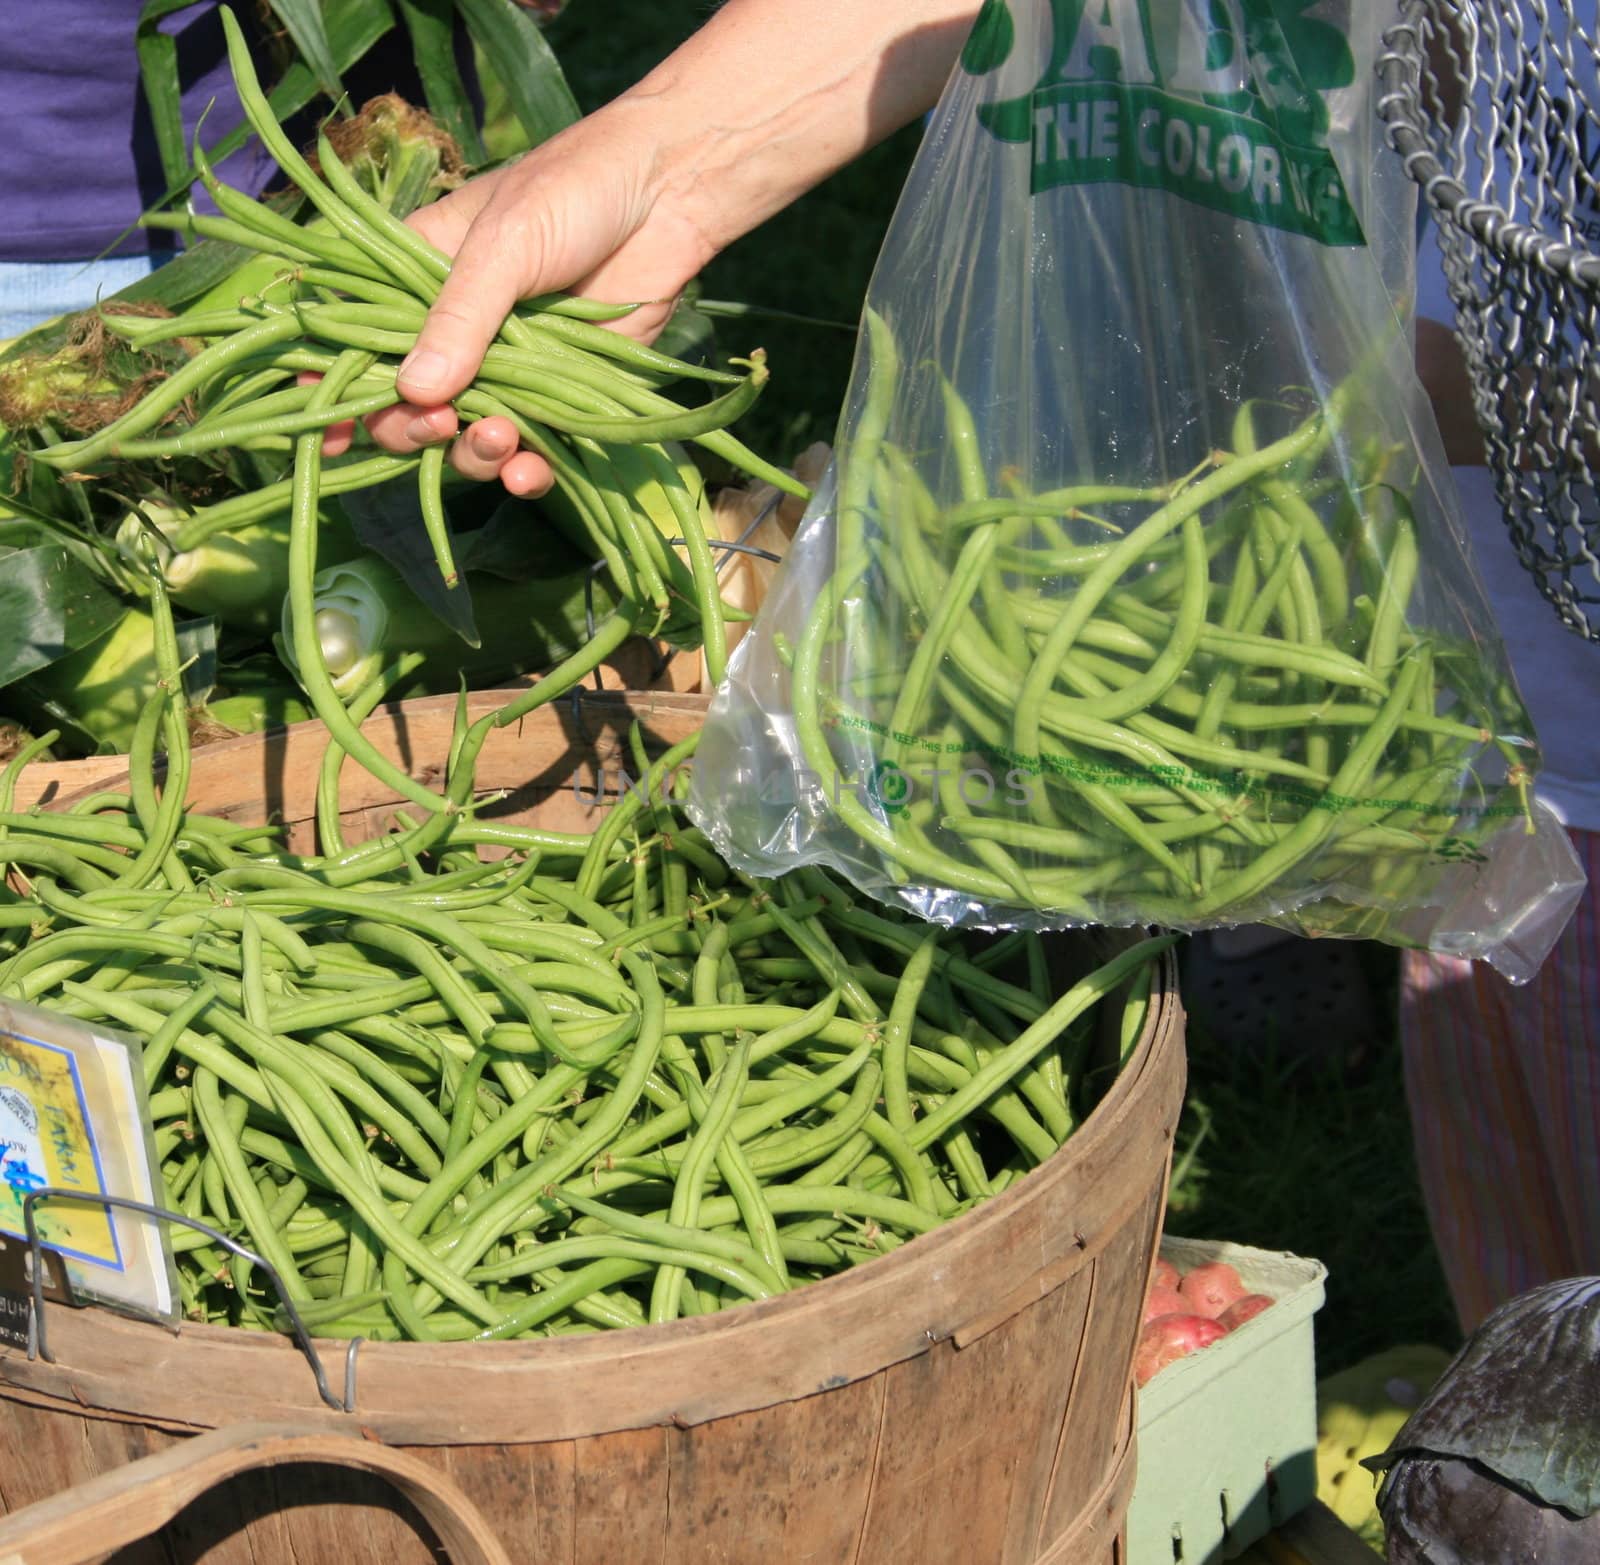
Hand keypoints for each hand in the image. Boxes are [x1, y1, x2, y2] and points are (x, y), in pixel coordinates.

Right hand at [360, 100, 716, 492]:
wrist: (669, 197)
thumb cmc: (574, 193)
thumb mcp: (504, 244)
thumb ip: (462, 318)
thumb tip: (415, 393)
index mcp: (418, 279)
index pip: (358, 340)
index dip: (337, 388)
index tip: (326, 431)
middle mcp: (456, 332)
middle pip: (407, 406)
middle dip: (411, 429)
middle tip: (436, 424)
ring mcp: (507, 369)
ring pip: (465, 437)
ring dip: (472, 453)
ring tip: (498, 438)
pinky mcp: (560, 398)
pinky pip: (528, 449)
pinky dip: (522, 470)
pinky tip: (525, 472)